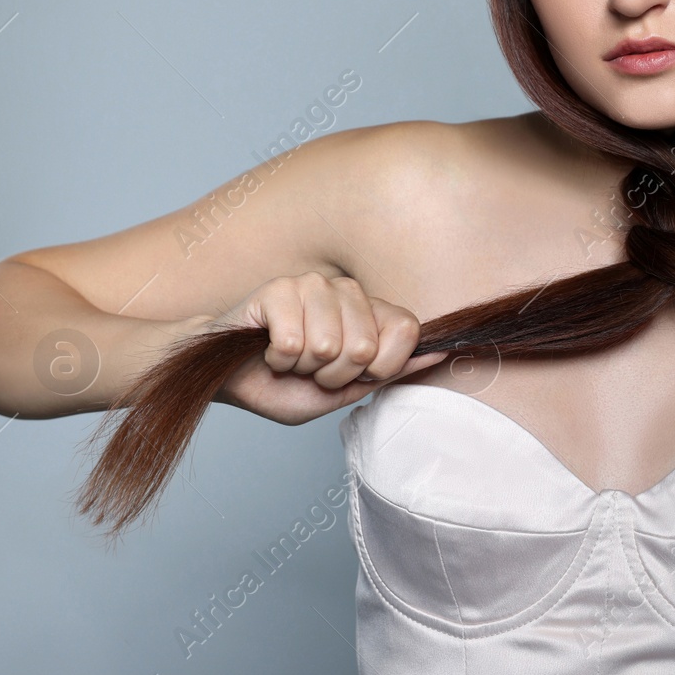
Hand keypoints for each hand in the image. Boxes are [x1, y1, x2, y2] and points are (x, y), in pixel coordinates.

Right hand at [204, 272, 446, 424]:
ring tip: (290, 360)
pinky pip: (292, 342)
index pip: (407, 329)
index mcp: (370, 310)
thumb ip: (389, 371)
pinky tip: (268, 349)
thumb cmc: (284, 384)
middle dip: (333, 375)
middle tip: (311, 370)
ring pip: (328, 346)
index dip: (380, 367)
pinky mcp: (278, 288)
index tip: (353, 375)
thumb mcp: (344, 389)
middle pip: (365, 347)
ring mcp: (313, 284)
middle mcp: (347, 290)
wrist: (231, 379)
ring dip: (303, 368)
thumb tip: (442, 353)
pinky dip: (277, 361)